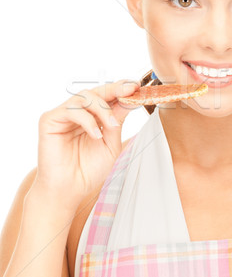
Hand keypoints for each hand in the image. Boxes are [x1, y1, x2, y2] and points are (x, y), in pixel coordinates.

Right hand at [29, 79, 139, 214]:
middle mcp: (78, 113)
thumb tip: (129, 100)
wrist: (70, 190)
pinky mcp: (49, 120)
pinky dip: (87, 120)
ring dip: (102, 108)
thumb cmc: (88, 170)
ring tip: (112, 125)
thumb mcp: (111, 144)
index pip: (107, 97)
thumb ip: (117, 122)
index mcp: (93, 117)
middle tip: (130, 90)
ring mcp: (63, 115)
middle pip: (96, 92)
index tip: (137, 86)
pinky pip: (71, 110)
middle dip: (115, 89)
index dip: (121, 89)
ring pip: (84, 97)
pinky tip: (95, 135)